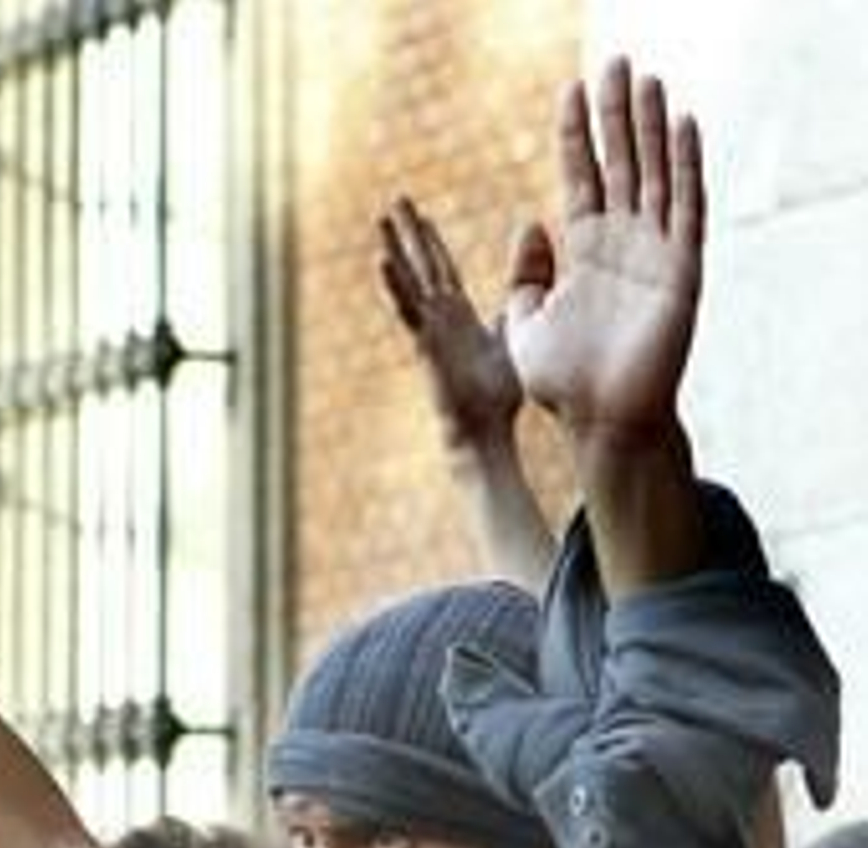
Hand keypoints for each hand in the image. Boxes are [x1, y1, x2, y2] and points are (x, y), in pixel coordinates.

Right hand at [378, 196, 522, 452]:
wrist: (486, 431)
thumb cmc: (499, 394)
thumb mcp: (514, 331)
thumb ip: (519, 293)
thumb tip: (533, 262)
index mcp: (458, 316)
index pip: (442, 269)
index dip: (431, 242)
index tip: (421, 215)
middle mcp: (439, 318)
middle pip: (421, 265)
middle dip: (408, 233)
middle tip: (395, 198)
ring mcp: (429, 329)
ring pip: (408, 280)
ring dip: (393, 247)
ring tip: (380, 217)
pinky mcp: (426, 342)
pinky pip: (407, 307)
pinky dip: (394, 283)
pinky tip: (382, 258)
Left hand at [503, 56, 702, 451]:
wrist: (602, 423)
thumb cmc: (563, 385)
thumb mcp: (525, 326)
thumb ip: (523, 277)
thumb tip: (528, 223)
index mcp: (584, 254)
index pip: (581, 179)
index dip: (577, 136)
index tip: (572, 91)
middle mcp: (621, 245)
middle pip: (620, 165)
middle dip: (615, 116)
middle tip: (614, 63)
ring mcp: (654, 254)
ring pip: (654, 176)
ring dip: (652, 127)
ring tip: (646, 79)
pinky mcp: (680, 269)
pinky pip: (686, 208)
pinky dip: (686, 167)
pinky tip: (682, 126)